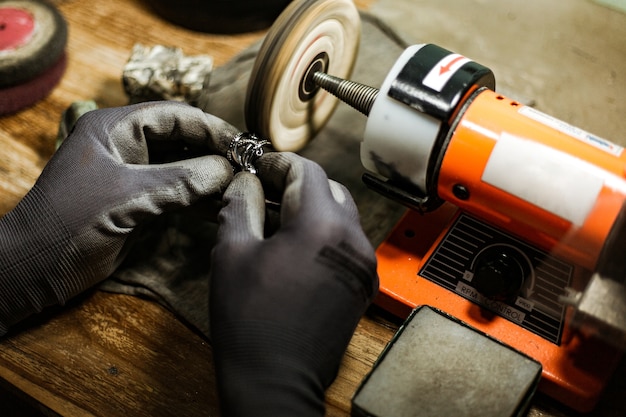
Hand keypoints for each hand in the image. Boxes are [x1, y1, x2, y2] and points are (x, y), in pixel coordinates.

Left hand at [0, 101, 236, 334]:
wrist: (35, 268)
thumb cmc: (70, 222)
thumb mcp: (127, 197)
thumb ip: (181, 181)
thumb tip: (228, 171)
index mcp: (115, 128)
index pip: (174, 116)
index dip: (212, 128)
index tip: (244, 145)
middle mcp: (127, 145)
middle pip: (183, 139)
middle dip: (216, 152)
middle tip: (251, 167)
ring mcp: (135, 174)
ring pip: (184, 167)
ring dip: (212, 178)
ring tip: (244, 187)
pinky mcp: (140, 201)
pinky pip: (178, 193)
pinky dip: (201, 199)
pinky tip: (224, 207)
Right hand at [209, 152, 377, 416]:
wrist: (276, 381)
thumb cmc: (250, 322)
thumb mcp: (232, 253)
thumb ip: (240, 206)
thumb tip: (245, 183)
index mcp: (322, 226)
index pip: (307, 171)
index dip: (278, 163)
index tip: (257, 167)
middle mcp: (353, 241)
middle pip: (329, 190)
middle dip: (296, 184)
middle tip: (263, 192)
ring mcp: (362, 266)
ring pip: (341, 216)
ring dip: (311, 210)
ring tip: (274, 221)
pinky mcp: (362, 286)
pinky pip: (346, 244)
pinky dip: (323, 235)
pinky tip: (294, 249)